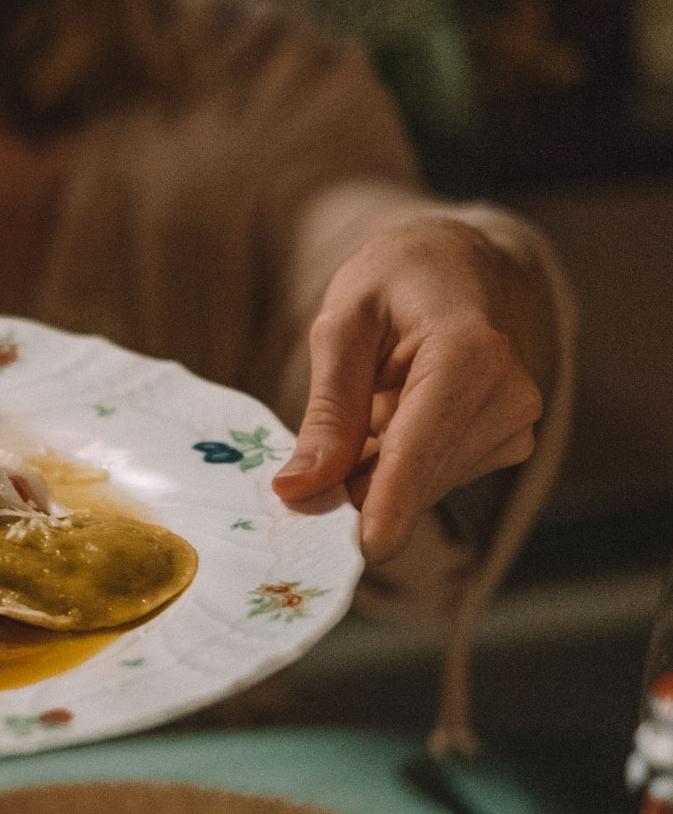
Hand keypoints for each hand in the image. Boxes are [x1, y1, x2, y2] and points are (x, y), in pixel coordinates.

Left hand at [271, 216, 543, 564]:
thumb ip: (326, 412)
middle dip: (358, 481)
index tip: (365, 548)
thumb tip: (298, 489)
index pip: (420, 444)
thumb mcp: (341, 328)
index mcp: (468, 351)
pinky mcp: (509, 442)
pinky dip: (397, 467)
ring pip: (423, 483)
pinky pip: (434, 478)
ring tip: (364, 410)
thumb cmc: (393, 282)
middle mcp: (507, 392)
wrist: (457, 266)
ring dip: (376, 470)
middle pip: (418, 473)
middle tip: (312, 460)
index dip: (390, 499)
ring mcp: (515, 422)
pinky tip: (389, 421)